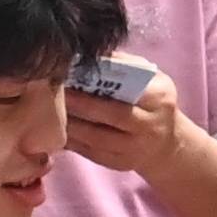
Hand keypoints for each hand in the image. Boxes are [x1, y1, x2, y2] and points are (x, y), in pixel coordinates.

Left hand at [59, 65, 187, 176]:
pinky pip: (90, 153)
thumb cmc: (153, 102)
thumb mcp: (152, 79)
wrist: (165, 144)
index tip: (73, 72)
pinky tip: (56, 128)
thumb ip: (125, 64)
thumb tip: (91, 53)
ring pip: (96, 138)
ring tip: (51, 108)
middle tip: (56, 89)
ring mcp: (134, 150)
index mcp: (159, 99)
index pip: (126, 89)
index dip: (97, 82)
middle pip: (110, 115)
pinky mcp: (119, 164)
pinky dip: (71, 140)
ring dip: (71, 122)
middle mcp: (149, 126)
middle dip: (80, 102)